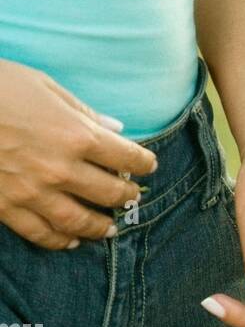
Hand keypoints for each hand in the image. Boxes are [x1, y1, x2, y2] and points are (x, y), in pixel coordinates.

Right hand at [0, 59, 156, 249]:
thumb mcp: (44, 85)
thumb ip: (83, 112)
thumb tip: (115, 129)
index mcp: (76, 135)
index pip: (125, 157)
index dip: (143, 162)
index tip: (148, 165)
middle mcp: (61, 169)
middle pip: (109, 193)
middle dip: (126, 195)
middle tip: (132, 197)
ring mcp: (35, 192)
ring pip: (80, 221)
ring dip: (101, 226)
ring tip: (110, 228)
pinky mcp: (9, 208)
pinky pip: (42, 233)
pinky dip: (61, 241)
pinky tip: (72, 241)